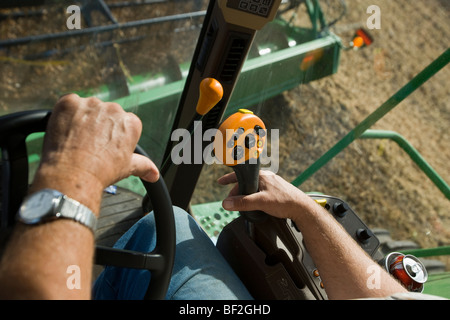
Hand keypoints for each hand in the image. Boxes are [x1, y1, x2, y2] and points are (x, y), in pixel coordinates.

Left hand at [31, 94, 158, 212]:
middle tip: (89, 144)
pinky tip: (65, 131)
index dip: (113, 135)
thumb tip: (153, 174)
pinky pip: (68, 104)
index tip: (106, 145)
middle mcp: (113, 109)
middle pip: (105, 113)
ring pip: (87, 108)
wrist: (74, 174)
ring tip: (75, 140)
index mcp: (130, 122)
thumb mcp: (128, 168)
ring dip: (82, 119)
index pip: (124, 122)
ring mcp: (91, 104)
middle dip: (98, 125)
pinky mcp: (70, 102)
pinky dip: (65, 115)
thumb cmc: (102, 171)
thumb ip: (144, 166)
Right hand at [218, 170, 311, 220]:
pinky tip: (254, 205)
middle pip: (246, 183)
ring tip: (243, 206)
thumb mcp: (260, 202)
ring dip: (246, 195)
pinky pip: (260, 191)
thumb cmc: (285, 202)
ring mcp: (271, 183)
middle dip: (237, 192)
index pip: (241, 174)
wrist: (302, 208)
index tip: (220, 182)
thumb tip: (226, 203)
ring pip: (253, 188)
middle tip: (232, 202)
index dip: (229, 179)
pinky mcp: (276, 190)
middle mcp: (266, 177)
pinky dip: (253, 197)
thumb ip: (243, 203)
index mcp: (261, 175)